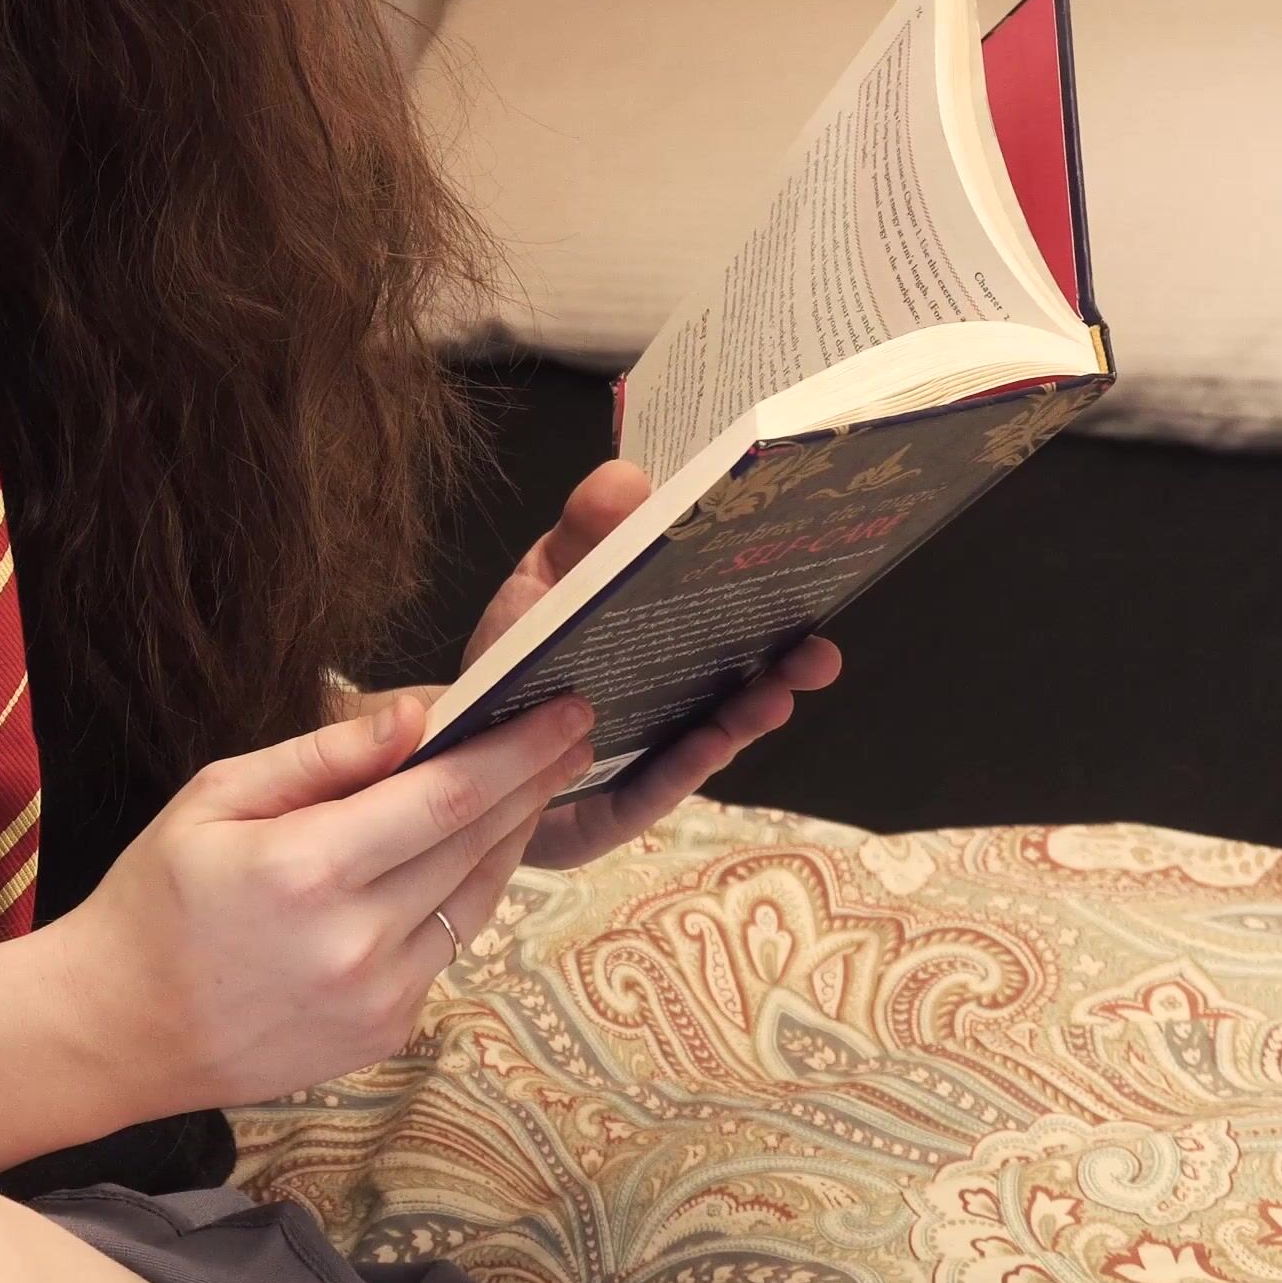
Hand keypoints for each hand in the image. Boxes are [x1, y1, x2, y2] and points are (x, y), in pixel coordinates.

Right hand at [34, 691, 591, 1115]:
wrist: (121, 1029)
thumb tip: (414, 717)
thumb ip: (319, 758)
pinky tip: (454, 860)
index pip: (446, 797)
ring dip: (508, 839)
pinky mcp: (385, 1032)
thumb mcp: (214, 798)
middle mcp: (356, 940)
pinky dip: (457, 898)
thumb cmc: (157, 900)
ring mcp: (378, 997)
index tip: (565, 711)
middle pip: (477, 845)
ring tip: (529, 787)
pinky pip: (444, 950)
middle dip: (531, 783)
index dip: (516, 751)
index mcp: (308, 869)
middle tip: (571, 734)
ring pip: (476, 901)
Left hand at [462, 459, 843, 868]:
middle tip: (821, 648)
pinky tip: (710, 742)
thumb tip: (629, 478)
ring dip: (748, 716)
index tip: (808, 569)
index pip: (724, 614)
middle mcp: (671, 699)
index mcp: (662, 640)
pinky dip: (683, 765)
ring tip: (779, 695)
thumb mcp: (541, 584)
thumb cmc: (510, 664)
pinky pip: (655, 787)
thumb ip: (583, 533)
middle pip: (736, 679)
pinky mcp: (620, 805)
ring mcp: (653, 755)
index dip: (767, 595)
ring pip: (711, 735)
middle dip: (782, 664)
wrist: (460, 754)